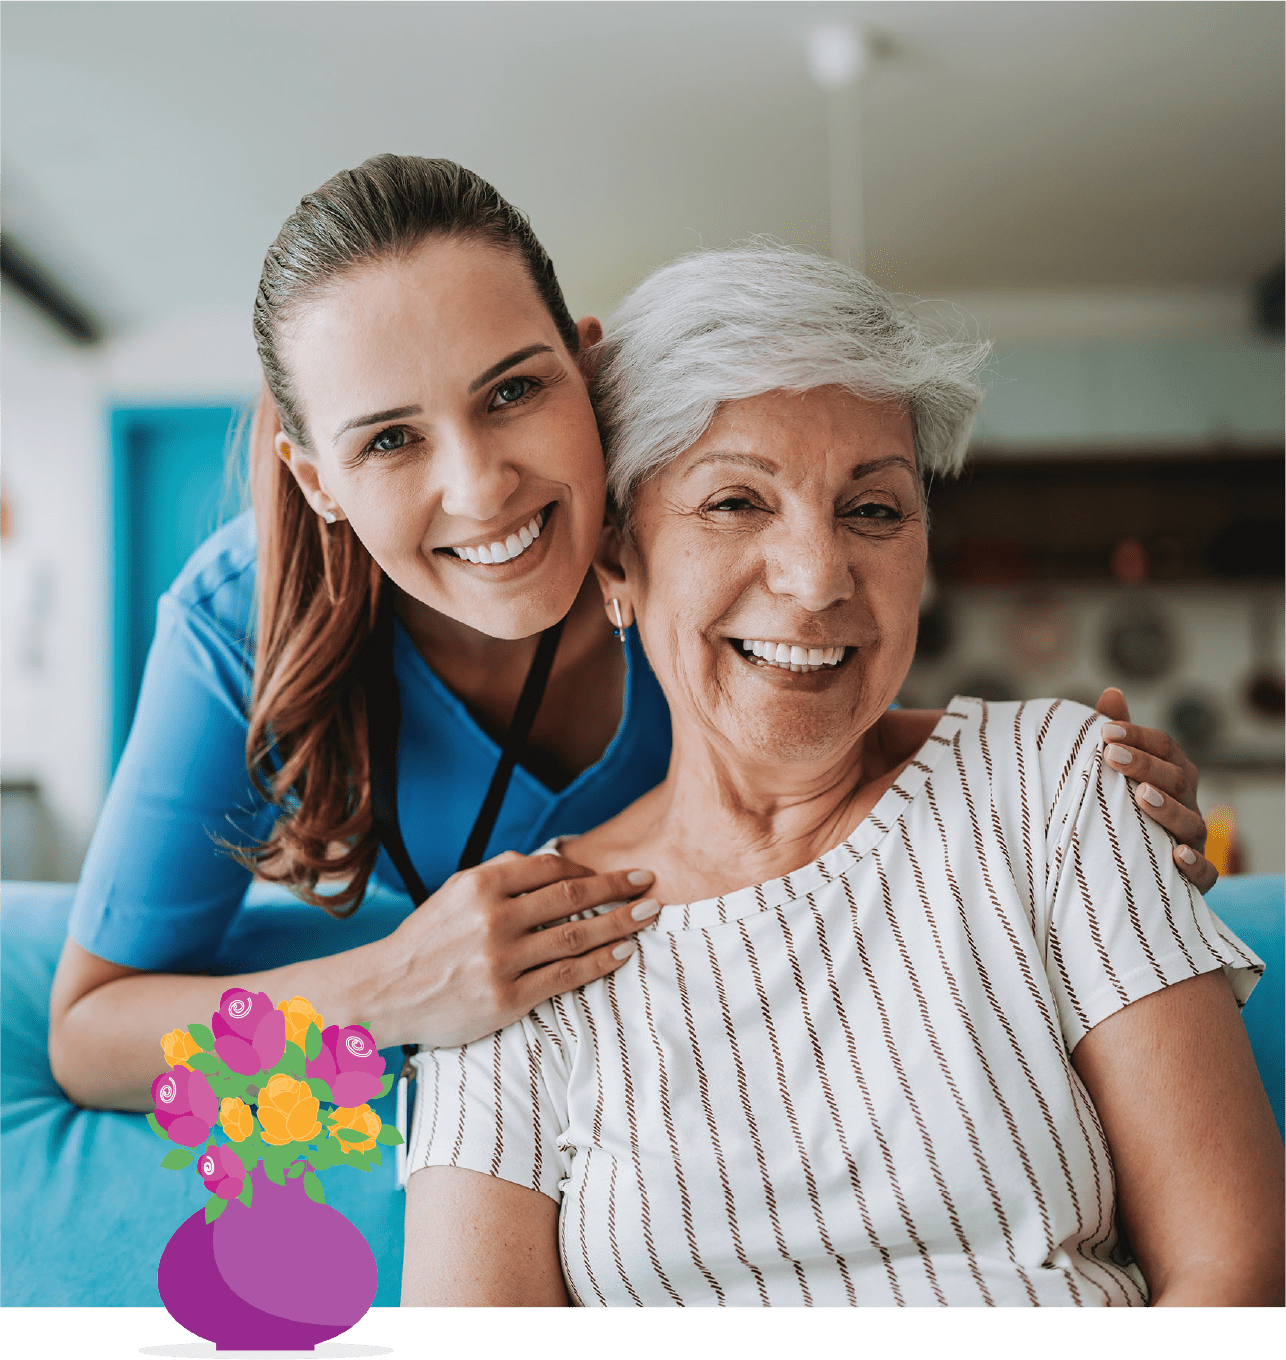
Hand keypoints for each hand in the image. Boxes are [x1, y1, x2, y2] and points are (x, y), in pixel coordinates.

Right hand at [374, 851, 657, 1049]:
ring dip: (619, 924)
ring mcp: (501, 959)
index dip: (591, 869)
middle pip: (572, 897)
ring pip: (576, 935)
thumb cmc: (426, 940)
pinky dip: (599, 963)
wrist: (386, 991)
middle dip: (617, 889)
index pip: (550, 868)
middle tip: (649, 884)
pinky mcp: (507, 998)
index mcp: (480, 885)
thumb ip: (499, 872)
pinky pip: (565, 976)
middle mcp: (493, 918)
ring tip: (647, 916)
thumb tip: (549, 859)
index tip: (616, 873)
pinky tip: (622, 953)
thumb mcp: (454, 892)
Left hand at [1094, 688, 1216, 893]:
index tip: (1104, 732)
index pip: (1164, 747)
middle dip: (1144, 765)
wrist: (1133, 866)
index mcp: (1171, 773)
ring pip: (1190, 822)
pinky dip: (1194, 865)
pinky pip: (1205, 873)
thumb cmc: (1125, 808)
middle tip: (1110, 755)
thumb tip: (1111, 692)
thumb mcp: (1118, 771)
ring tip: (1141, 797)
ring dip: (1167, 808)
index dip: (1137, 736)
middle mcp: (1187, 802)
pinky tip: (1176, 855)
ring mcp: (1193, 839)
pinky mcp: (1196, 877)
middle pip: (1176, 778)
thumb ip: (1118, 735)